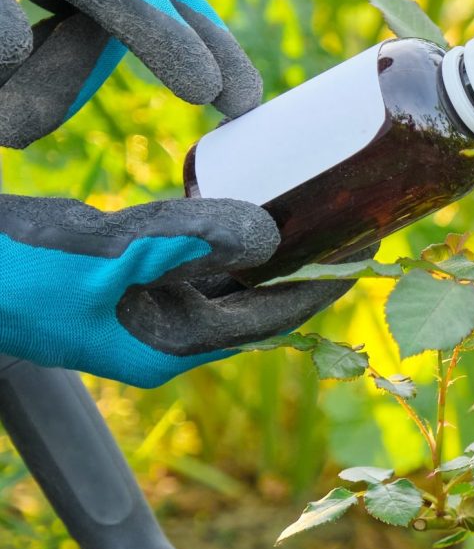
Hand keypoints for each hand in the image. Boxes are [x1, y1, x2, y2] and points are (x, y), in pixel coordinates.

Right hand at [0, 196, 351, 387]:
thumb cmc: (15, 274)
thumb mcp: (103, 257)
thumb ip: (185, 243)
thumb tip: (268, 236)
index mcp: (170, 345)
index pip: (267, 319)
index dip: (318, 287)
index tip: (364, 253)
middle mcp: (167, 331)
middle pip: (256, 299)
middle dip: (302, 264)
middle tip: (352, 221)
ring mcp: (146, 306)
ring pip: (228, 276)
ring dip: (269, 247)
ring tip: (315, 208)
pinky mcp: (127, 277)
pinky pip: (193, 256)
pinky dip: (223, 233)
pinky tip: (250, 204)